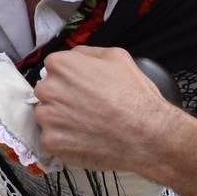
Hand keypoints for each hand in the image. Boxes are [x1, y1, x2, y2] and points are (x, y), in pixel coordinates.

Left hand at [32, 47, 180, 173]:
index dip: (71, 78)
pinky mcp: (52, 142)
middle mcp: (48, 89)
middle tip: (87, 108)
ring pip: (48, 116)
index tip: (83, 88)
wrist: (148, 135)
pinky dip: (65, 141)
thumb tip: (74, 57)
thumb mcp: (117, 57)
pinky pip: (51, 139)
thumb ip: (87, 53)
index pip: (55, 68)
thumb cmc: (135, 95)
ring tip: (87, 125)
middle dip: (63, 98)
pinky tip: (84, 140)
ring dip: (62, 120)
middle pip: (48, 92)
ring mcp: (48, 117)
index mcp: (61, 65)